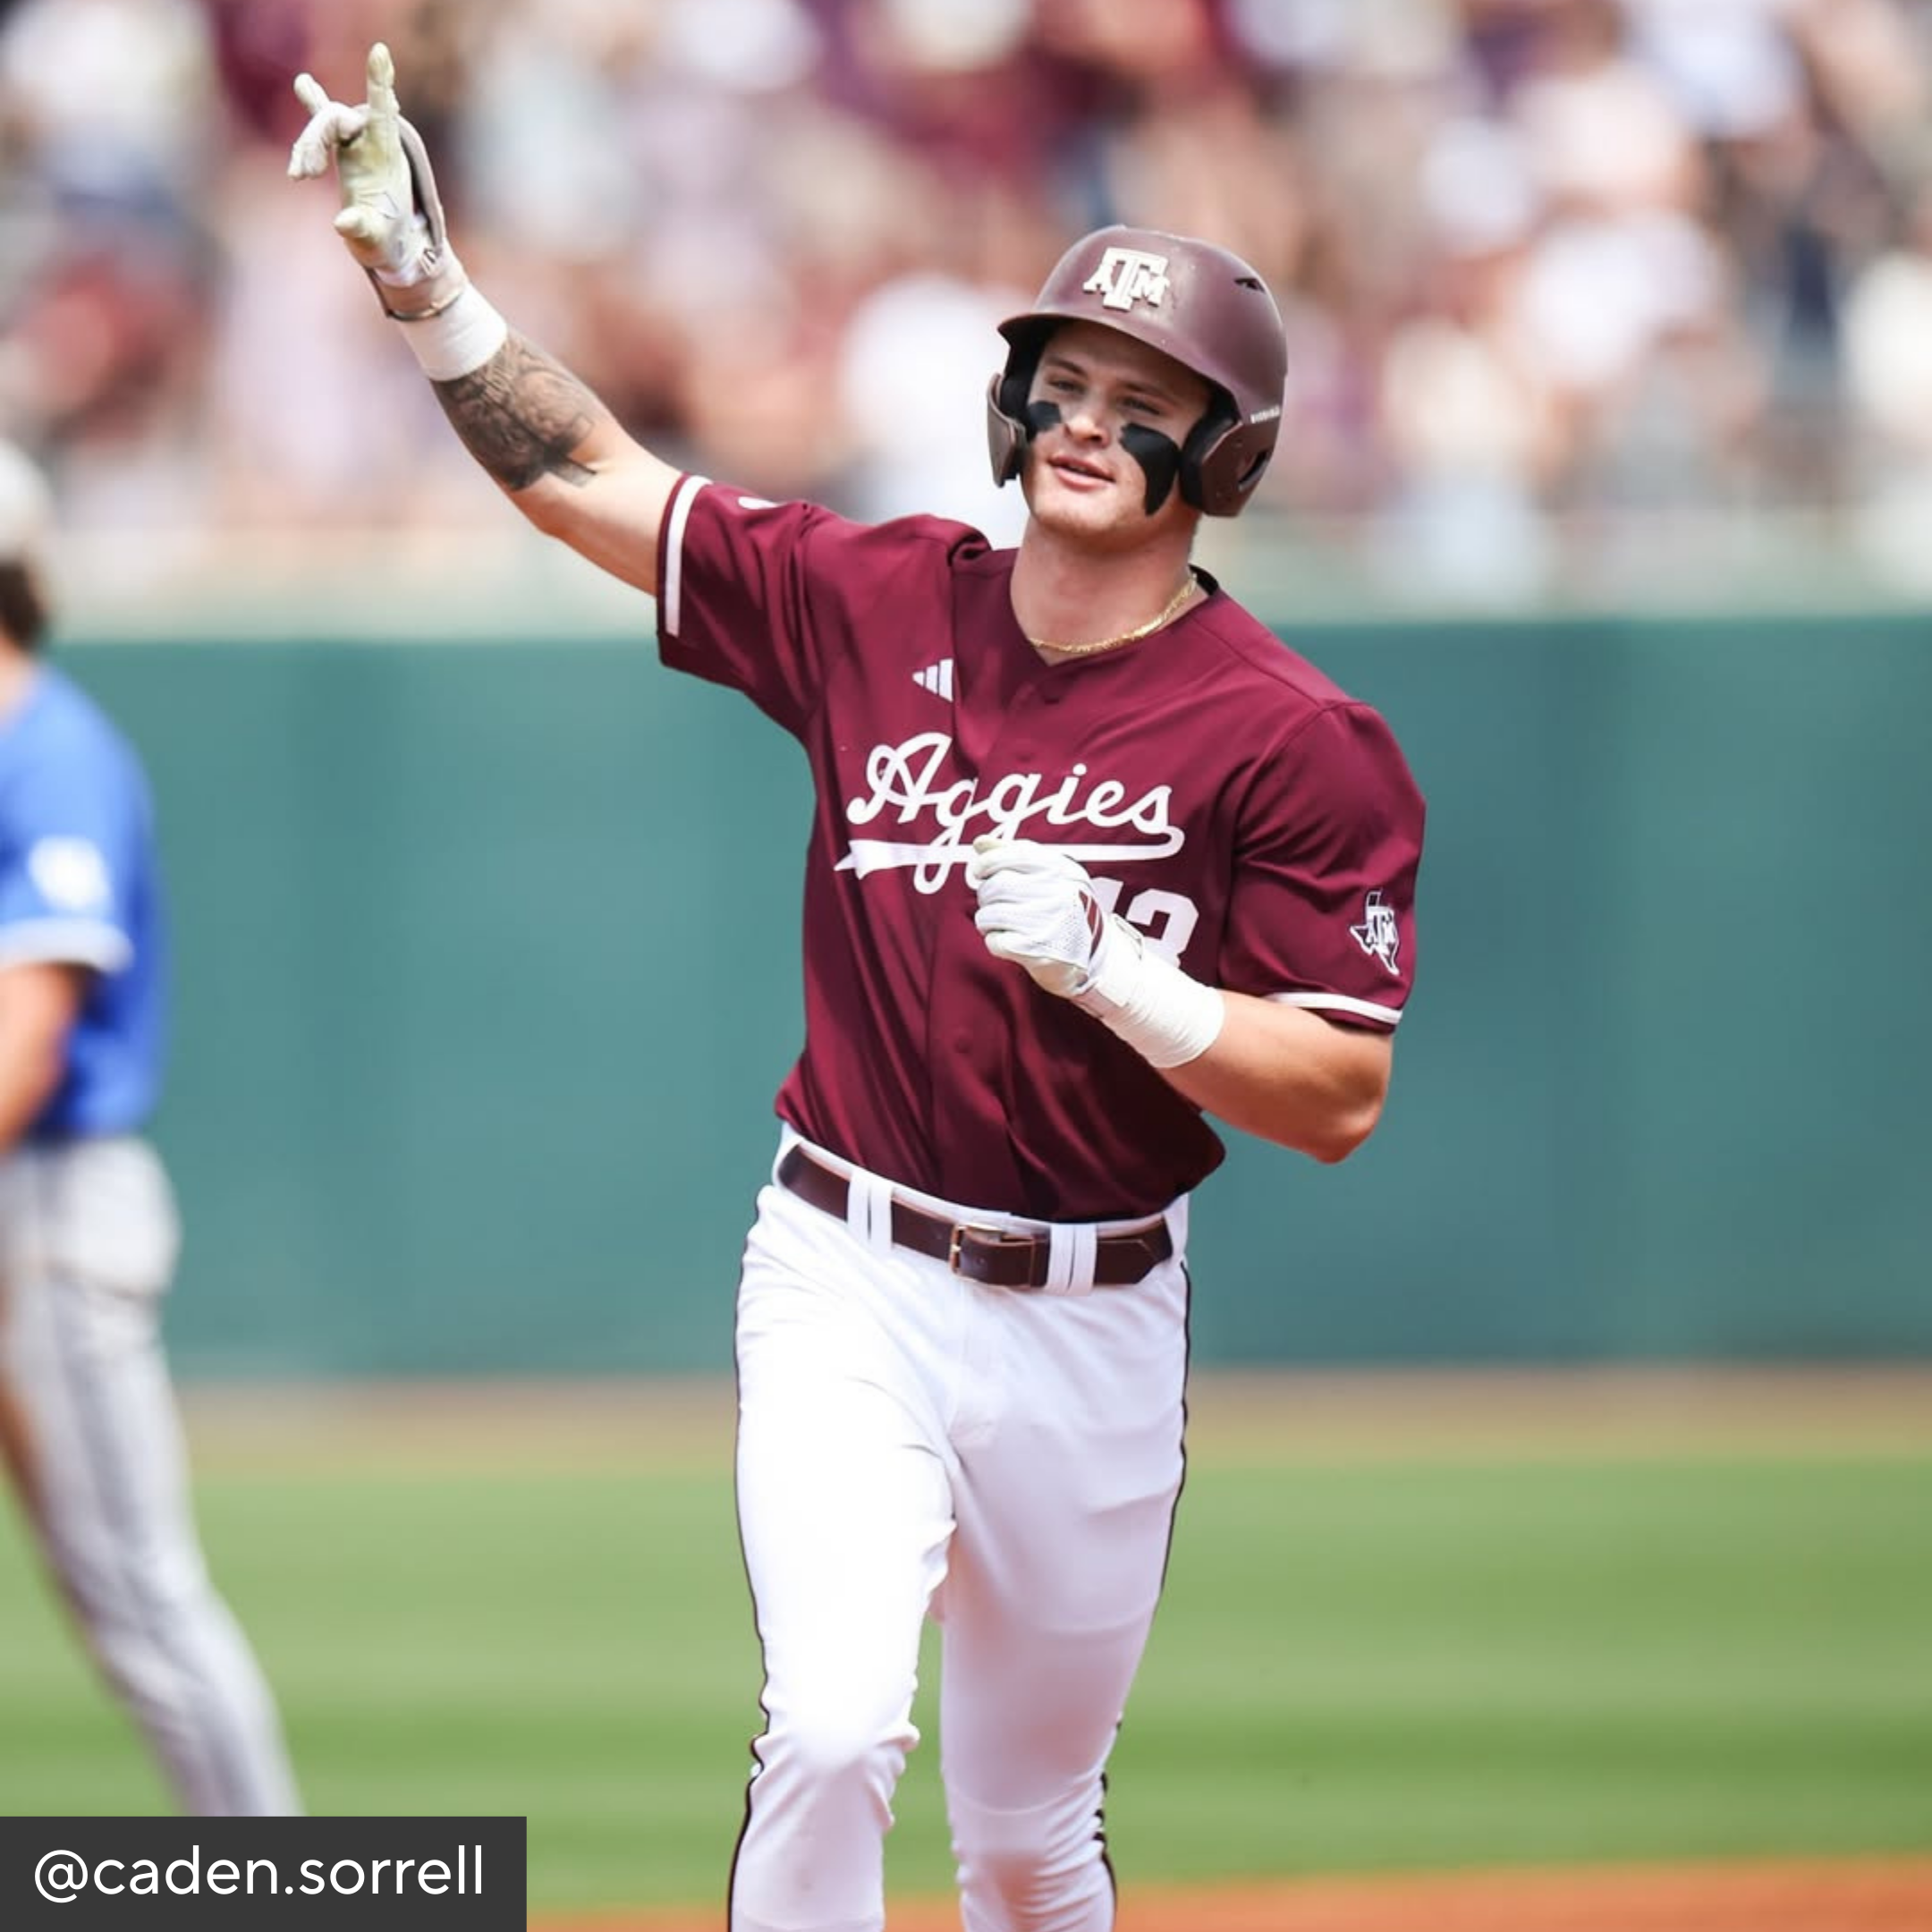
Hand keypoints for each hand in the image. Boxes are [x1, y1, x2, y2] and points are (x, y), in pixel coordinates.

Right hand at [289, 43, 464, 315]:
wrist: (389, 248)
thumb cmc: (387, 244)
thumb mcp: (376, 241)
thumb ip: (361, 228)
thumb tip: (343, 222)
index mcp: (387, 157)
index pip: (381, 113)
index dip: (378, 83)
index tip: (379, 52)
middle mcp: (371, 144)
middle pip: (336, 118)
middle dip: (314, 138)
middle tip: (301, 175)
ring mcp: (356, 145)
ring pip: (324, 123)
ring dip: (306, 144)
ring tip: (298, 176)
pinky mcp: (343, 151)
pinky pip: (324, 120)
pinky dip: (313, 102)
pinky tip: (303, 84)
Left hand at [966, 837, 1133, 999]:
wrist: (1094, 957)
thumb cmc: (1064, 910)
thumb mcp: (1050, 874)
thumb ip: (1014, 854)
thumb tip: (980, 842)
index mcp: (1062, 870)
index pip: (1012, 856)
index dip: (987, 863)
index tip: (979, 872)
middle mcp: (1059, 894)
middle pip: (997, 886)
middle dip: (986, 896)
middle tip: (994, 903)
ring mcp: (1049, 923)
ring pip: (991, 914)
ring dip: (987, 921)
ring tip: (1000, 923)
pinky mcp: (1037, 951)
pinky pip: (995, 941)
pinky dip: (994, 942)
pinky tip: (1008, 940)